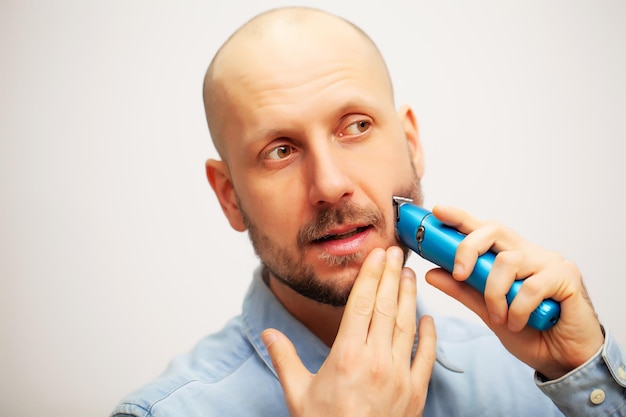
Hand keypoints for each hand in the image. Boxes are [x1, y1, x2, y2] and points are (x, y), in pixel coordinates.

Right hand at [262, 246, 436, 416]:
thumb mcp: (297, 394)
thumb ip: (284, 359)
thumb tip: (268, 334)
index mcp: (346, 356)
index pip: (361, 304)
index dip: (370, 275)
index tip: (377, 254)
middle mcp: (376, 361)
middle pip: (386, 307)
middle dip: (392, 276)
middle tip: (397, 252)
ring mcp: (399, 377)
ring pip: (407, 326)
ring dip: (409, 297)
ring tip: (410, 274)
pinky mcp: (415, 394)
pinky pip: (427, 357)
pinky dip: (429, 335)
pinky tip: (429, 318)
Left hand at [425, 205, 603, 378]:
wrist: (563, 358)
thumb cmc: (530, 332)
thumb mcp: (487, 311)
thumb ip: (462, 290)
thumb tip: (431, 273)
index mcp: (509, 256)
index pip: (482, 228)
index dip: (460, 217)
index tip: (438, 210)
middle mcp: (529, 252)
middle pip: (494, 229)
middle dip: (468, 249)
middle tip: (459, 274)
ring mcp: (549, 262)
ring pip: (508, 260)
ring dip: (495, 293)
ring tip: (499, 318)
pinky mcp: (567, 276)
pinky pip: (532, 285)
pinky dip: (518, 308)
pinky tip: (518, 322)